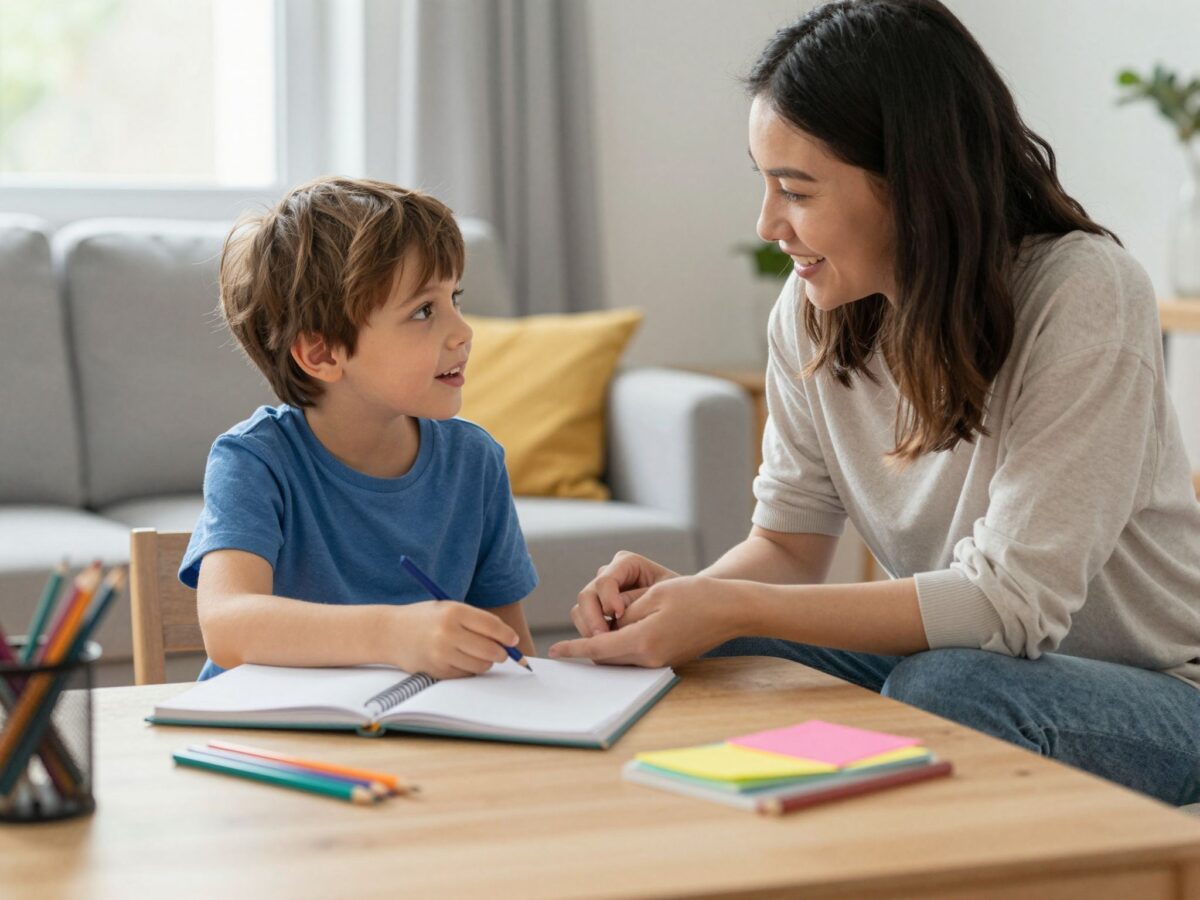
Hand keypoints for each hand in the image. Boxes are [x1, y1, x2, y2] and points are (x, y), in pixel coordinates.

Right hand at [390, 601, 517, 678]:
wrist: (390, 632)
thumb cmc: (426, 618)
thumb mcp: (450, 609)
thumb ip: (477, 621)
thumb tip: (508, 640)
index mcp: (454, 612)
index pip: (492, 626)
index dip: (507, 636)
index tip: (513, 641)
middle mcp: (447, 633)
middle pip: (490, 649)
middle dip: (501, 653)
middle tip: (502, 652)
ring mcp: (441, 653)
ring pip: (481, 665)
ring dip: (486, 662)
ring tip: (477, 653)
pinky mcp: (437, 670)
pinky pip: (466, 674)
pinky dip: (469, 669)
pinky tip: (459, 659)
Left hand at [550, 575, 745, 667]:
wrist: (731, 610)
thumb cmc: (696, 596)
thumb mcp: (654, 595)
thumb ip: (626, 612)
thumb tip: (608, 626)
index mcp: (644, 640)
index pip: (598, 647)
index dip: (574, 649)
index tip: (554, 652)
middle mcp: (650, 657)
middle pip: (606, 657)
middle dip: (588, 648)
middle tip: (570, 642)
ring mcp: (660, 662)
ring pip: (620, 658)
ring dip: (605, 647)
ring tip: (594, 632)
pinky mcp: (667, 660)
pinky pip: (635, 657)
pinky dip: (621, 647)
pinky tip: (618, 634)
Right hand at [570, 551, 679, 637]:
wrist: (692, 606)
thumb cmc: (681, 597)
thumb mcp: (664, 597)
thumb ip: (638, 603)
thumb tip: (616, 620)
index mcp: (627, 564)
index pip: (605, 580)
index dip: (608, 598)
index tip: (618, 614)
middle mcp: (610, 576)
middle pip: (587, 595)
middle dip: (592, 617)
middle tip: (604, 636)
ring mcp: (602, 595)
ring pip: (580, 610)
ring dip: (589, 628)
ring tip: (605, 643)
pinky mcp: (600, 614)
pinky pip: (586, 624)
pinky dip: (591, 636)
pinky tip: (607, 646)